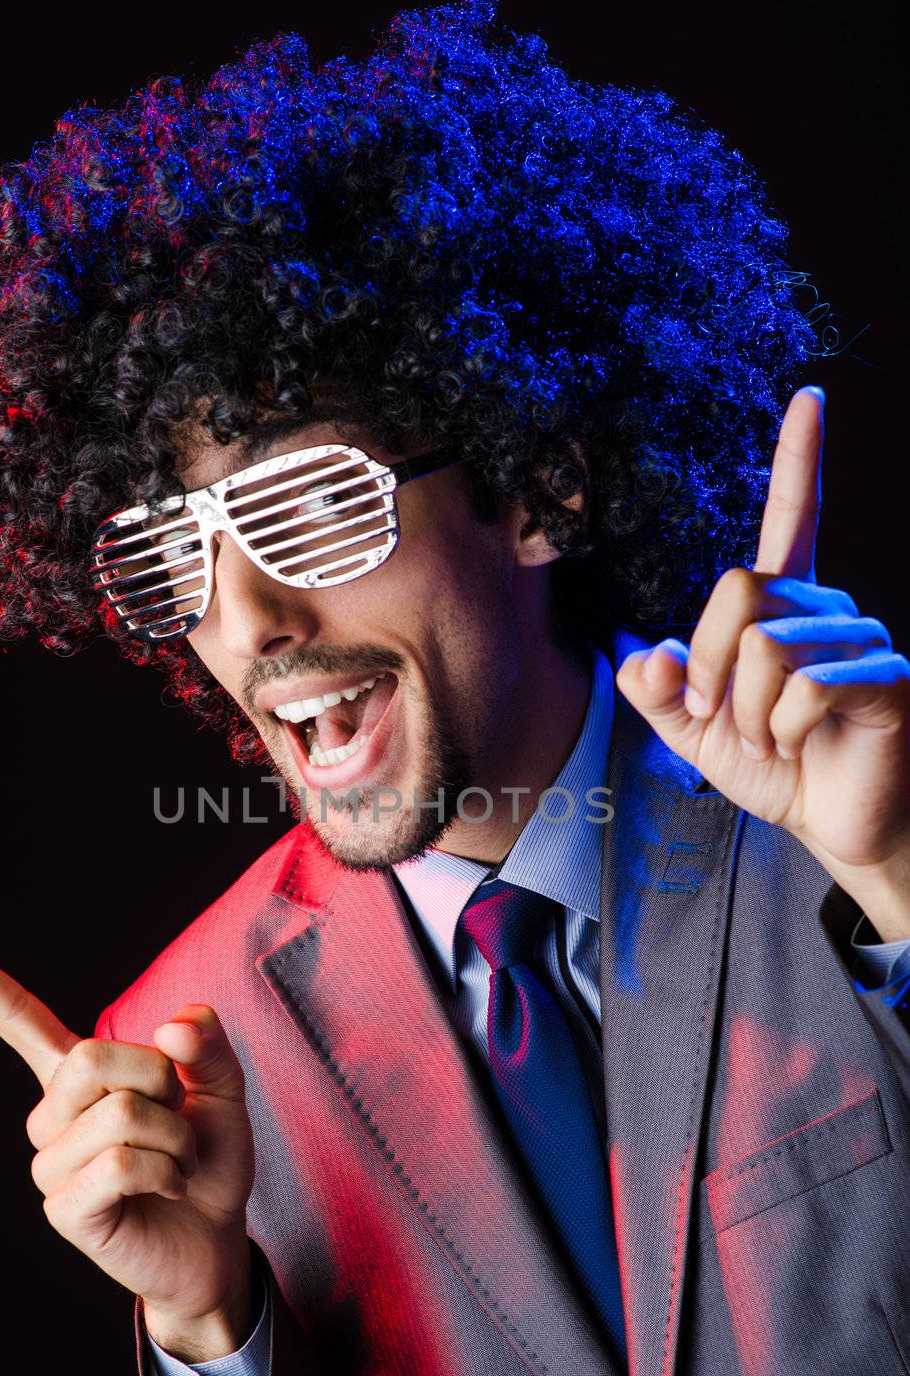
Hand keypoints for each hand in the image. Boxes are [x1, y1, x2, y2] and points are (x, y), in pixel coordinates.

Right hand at [0, 937, 256, 1359]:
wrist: (216, 1238)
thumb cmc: (207, 1159)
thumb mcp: (221, 1087)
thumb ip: (206, 1044)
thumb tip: (173, 1027)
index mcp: (77, 1075)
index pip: (17, 1018)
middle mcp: (52, 1114)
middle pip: (90, 1057)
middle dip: (160, 1081)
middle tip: (179, 1116)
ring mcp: (51, 1163)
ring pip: (118, 1115)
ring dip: (175, 1137)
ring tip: (177, 1162)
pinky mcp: (63, 1209)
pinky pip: (120, 1165)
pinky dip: (166, 1171)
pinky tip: (169, 1188)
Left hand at [616, 387, 909, 939]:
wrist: (835, 827)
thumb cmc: (777, 770)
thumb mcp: (694, 734)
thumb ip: (658, 692)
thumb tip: (645, 657)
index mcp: (783, 608)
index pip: (794, 516)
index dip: (800, 457)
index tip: (809, 395)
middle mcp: (826, 607)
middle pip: (736, 590)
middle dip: (709, 668)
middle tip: (725, 719)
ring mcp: (861, 637)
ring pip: (763, 648)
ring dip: (747, 715)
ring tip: (771, 741)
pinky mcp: (884, 677)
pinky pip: (804, 687)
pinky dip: (782, 731)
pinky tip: (801, 746)